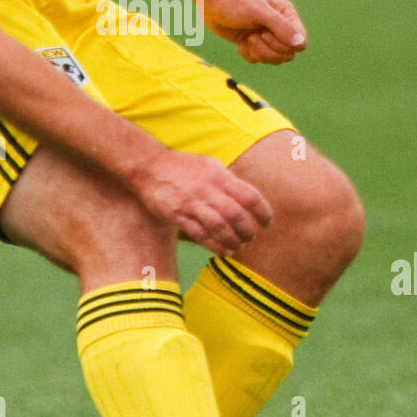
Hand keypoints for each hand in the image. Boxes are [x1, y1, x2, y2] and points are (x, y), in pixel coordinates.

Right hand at [134, 151, 272, 256]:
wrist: (149, 166)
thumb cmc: (183, 167)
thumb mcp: (209, 166)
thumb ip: (228, 182)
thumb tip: (248, 199)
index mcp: (219, 175)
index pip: (249, 196)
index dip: (263, 212)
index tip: (267, 222)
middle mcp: (207, 189)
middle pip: (236, 214)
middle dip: (248, 230)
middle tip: (251, 237)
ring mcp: (192, 202)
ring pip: (219, 227)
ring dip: (233, 240)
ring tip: (239, 246)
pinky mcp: (177, 215)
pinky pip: (200, 234)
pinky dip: (215, 245)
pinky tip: (223, 250)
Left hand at [201, 0, 306, 63]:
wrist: (211, 1)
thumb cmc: (235, 2)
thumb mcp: (259, 12)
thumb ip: (281, 27)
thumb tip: (300, 44)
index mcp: (287, 15)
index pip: (299, 43)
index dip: (283, 44)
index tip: (265, 32)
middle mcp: (281, 26)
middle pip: (287, 55)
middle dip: (268, 50)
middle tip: (254, 35)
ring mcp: (267, 36)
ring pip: (273, 60)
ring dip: (258, 52)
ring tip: (248, 38)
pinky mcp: (254, 43)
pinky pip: (258, 60)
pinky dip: (248, 54)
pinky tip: (240, 41)